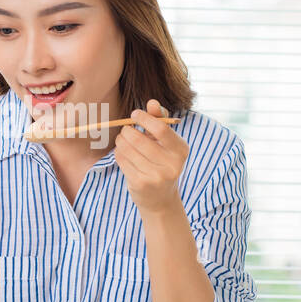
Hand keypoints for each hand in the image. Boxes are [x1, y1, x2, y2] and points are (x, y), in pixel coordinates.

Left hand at [115, 99, 186, 216]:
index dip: (145, 118)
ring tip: (122, 140)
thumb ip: (160, 120)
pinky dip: (119, 153)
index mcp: (181, 150)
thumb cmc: (162, 163)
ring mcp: (156, 177)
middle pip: (140, 139)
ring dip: (121, 141)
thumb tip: (152, 102)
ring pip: (128, 149)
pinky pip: (122, 160)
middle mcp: (172, 165)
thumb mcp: (166, 143)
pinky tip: (123, 154)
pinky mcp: (140, 184)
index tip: (135, 115)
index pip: (161, 129)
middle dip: (127, 131)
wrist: (160, 199)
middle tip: (125, 130)